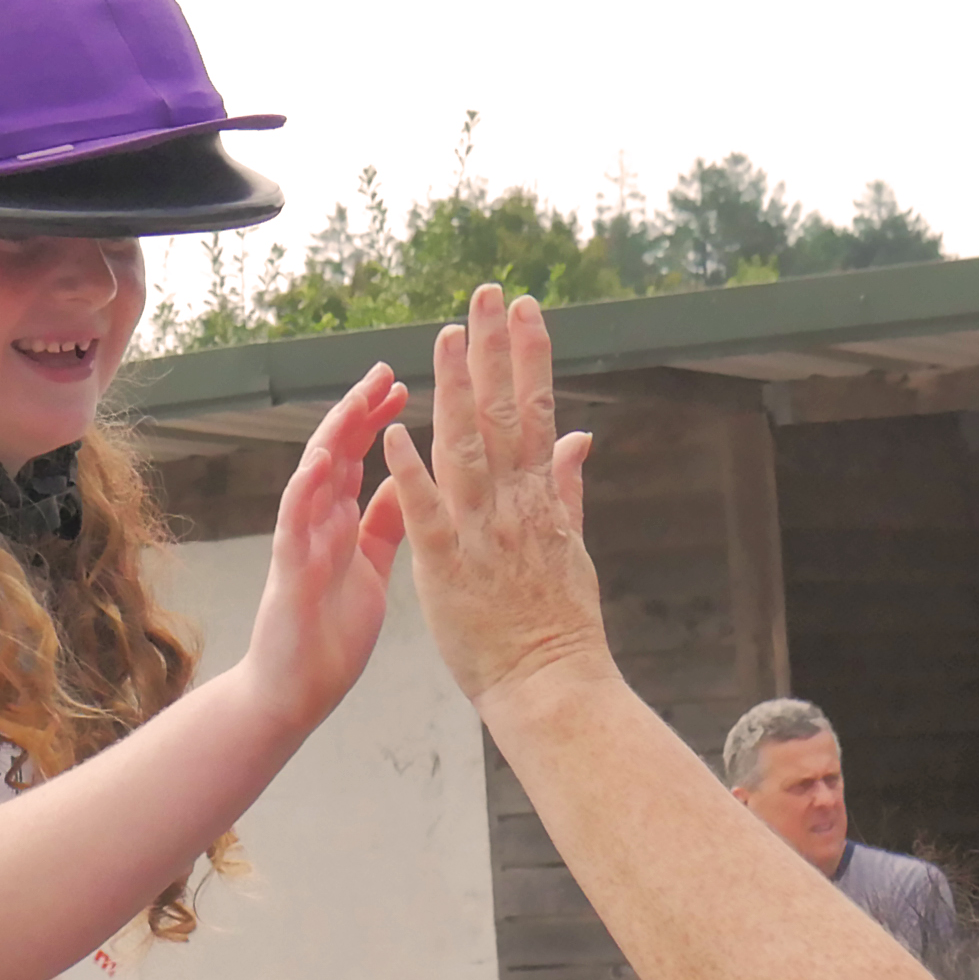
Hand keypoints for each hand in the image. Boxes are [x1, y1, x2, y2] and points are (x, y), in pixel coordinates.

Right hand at [233, 363, 413, 730]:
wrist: (294, 694)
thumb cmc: (330, 638)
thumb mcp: (371, 572)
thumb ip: (384, 529)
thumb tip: (404, 484)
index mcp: (342, 526)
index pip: (361, 460)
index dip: (379, 422)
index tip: (402, 387)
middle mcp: (319, 525)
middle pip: (339, 455)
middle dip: (359, 412)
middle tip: (385, 372)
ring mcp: (301, 543)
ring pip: (315, 478)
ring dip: (334, 437)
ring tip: (355, 400)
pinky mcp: (289, 571)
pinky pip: (295, 523)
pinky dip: (306, 489)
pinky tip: (321, 460)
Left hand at [375, 288, 604, 707]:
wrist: (551, 685)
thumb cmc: (560, 623)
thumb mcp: (573, 546)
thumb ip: (569, 487)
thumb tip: (582, 438)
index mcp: (542, 499)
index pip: (538, 412)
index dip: (530, 357)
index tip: (524, 308)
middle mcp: (515, 506)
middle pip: (505, 414)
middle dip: (494, 350)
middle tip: (485, 293)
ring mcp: (481, 534)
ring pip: (467, 449)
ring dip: (456, 390)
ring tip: (444, 337)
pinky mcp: (446, 567)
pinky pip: (426, 511)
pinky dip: (412, 471)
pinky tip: (396, 431)